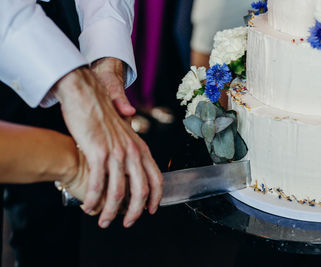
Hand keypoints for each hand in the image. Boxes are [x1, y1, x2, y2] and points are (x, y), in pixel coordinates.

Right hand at [52, 67, 162, 228]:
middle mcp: (133, 151)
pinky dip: (93, 199)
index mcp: (141, 147)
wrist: (86, 93)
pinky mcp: (97, 152)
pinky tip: (88, 206)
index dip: (156, 198)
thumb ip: (130, 145)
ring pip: (118, 192)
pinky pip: (97, 184)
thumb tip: (134, 156)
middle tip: (127, 223)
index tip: (152, 210)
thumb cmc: (101, 112)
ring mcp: (116, 152)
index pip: (156, 178)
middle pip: (141, 191)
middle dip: (135, 212)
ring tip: (103, 221)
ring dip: (111, 212)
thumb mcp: (123, 130)